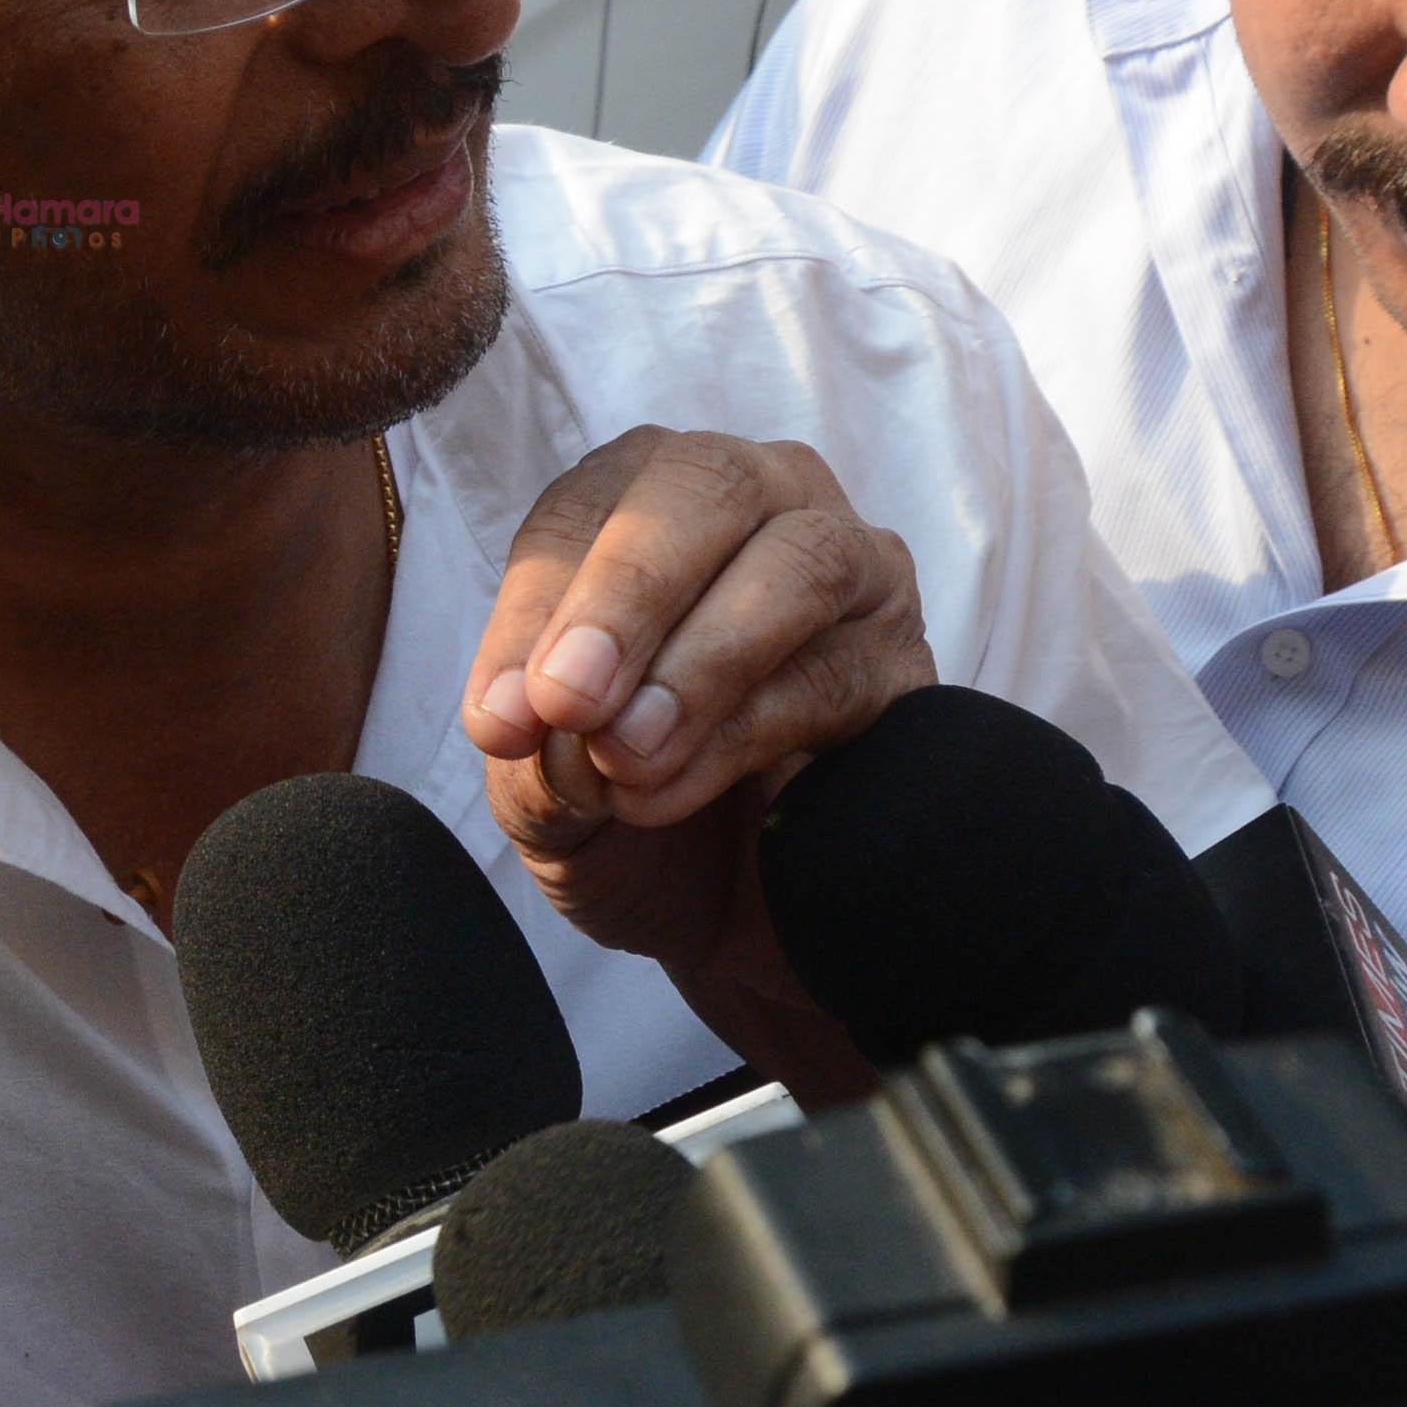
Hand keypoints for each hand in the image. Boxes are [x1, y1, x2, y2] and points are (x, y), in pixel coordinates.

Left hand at [459, 424, 929, 1099]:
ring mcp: (852, 572)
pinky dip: (748, 733)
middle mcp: (758, 500)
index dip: (537, 606)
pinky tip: (673, 793)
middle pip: (710, 487)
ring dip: (702, 663)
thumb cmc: (622, 815)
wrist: (725, 918)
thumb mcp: (542, 790)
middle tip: (571, 701)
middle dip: (629, 593)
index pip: (588, 506)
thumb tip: (518, 714)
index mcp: (640, 496)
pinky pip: (843, 671)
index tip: (502, 717)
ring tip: (628, 758)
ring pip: (800, 565)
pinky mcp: (904, 666)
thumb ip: (526, 747)